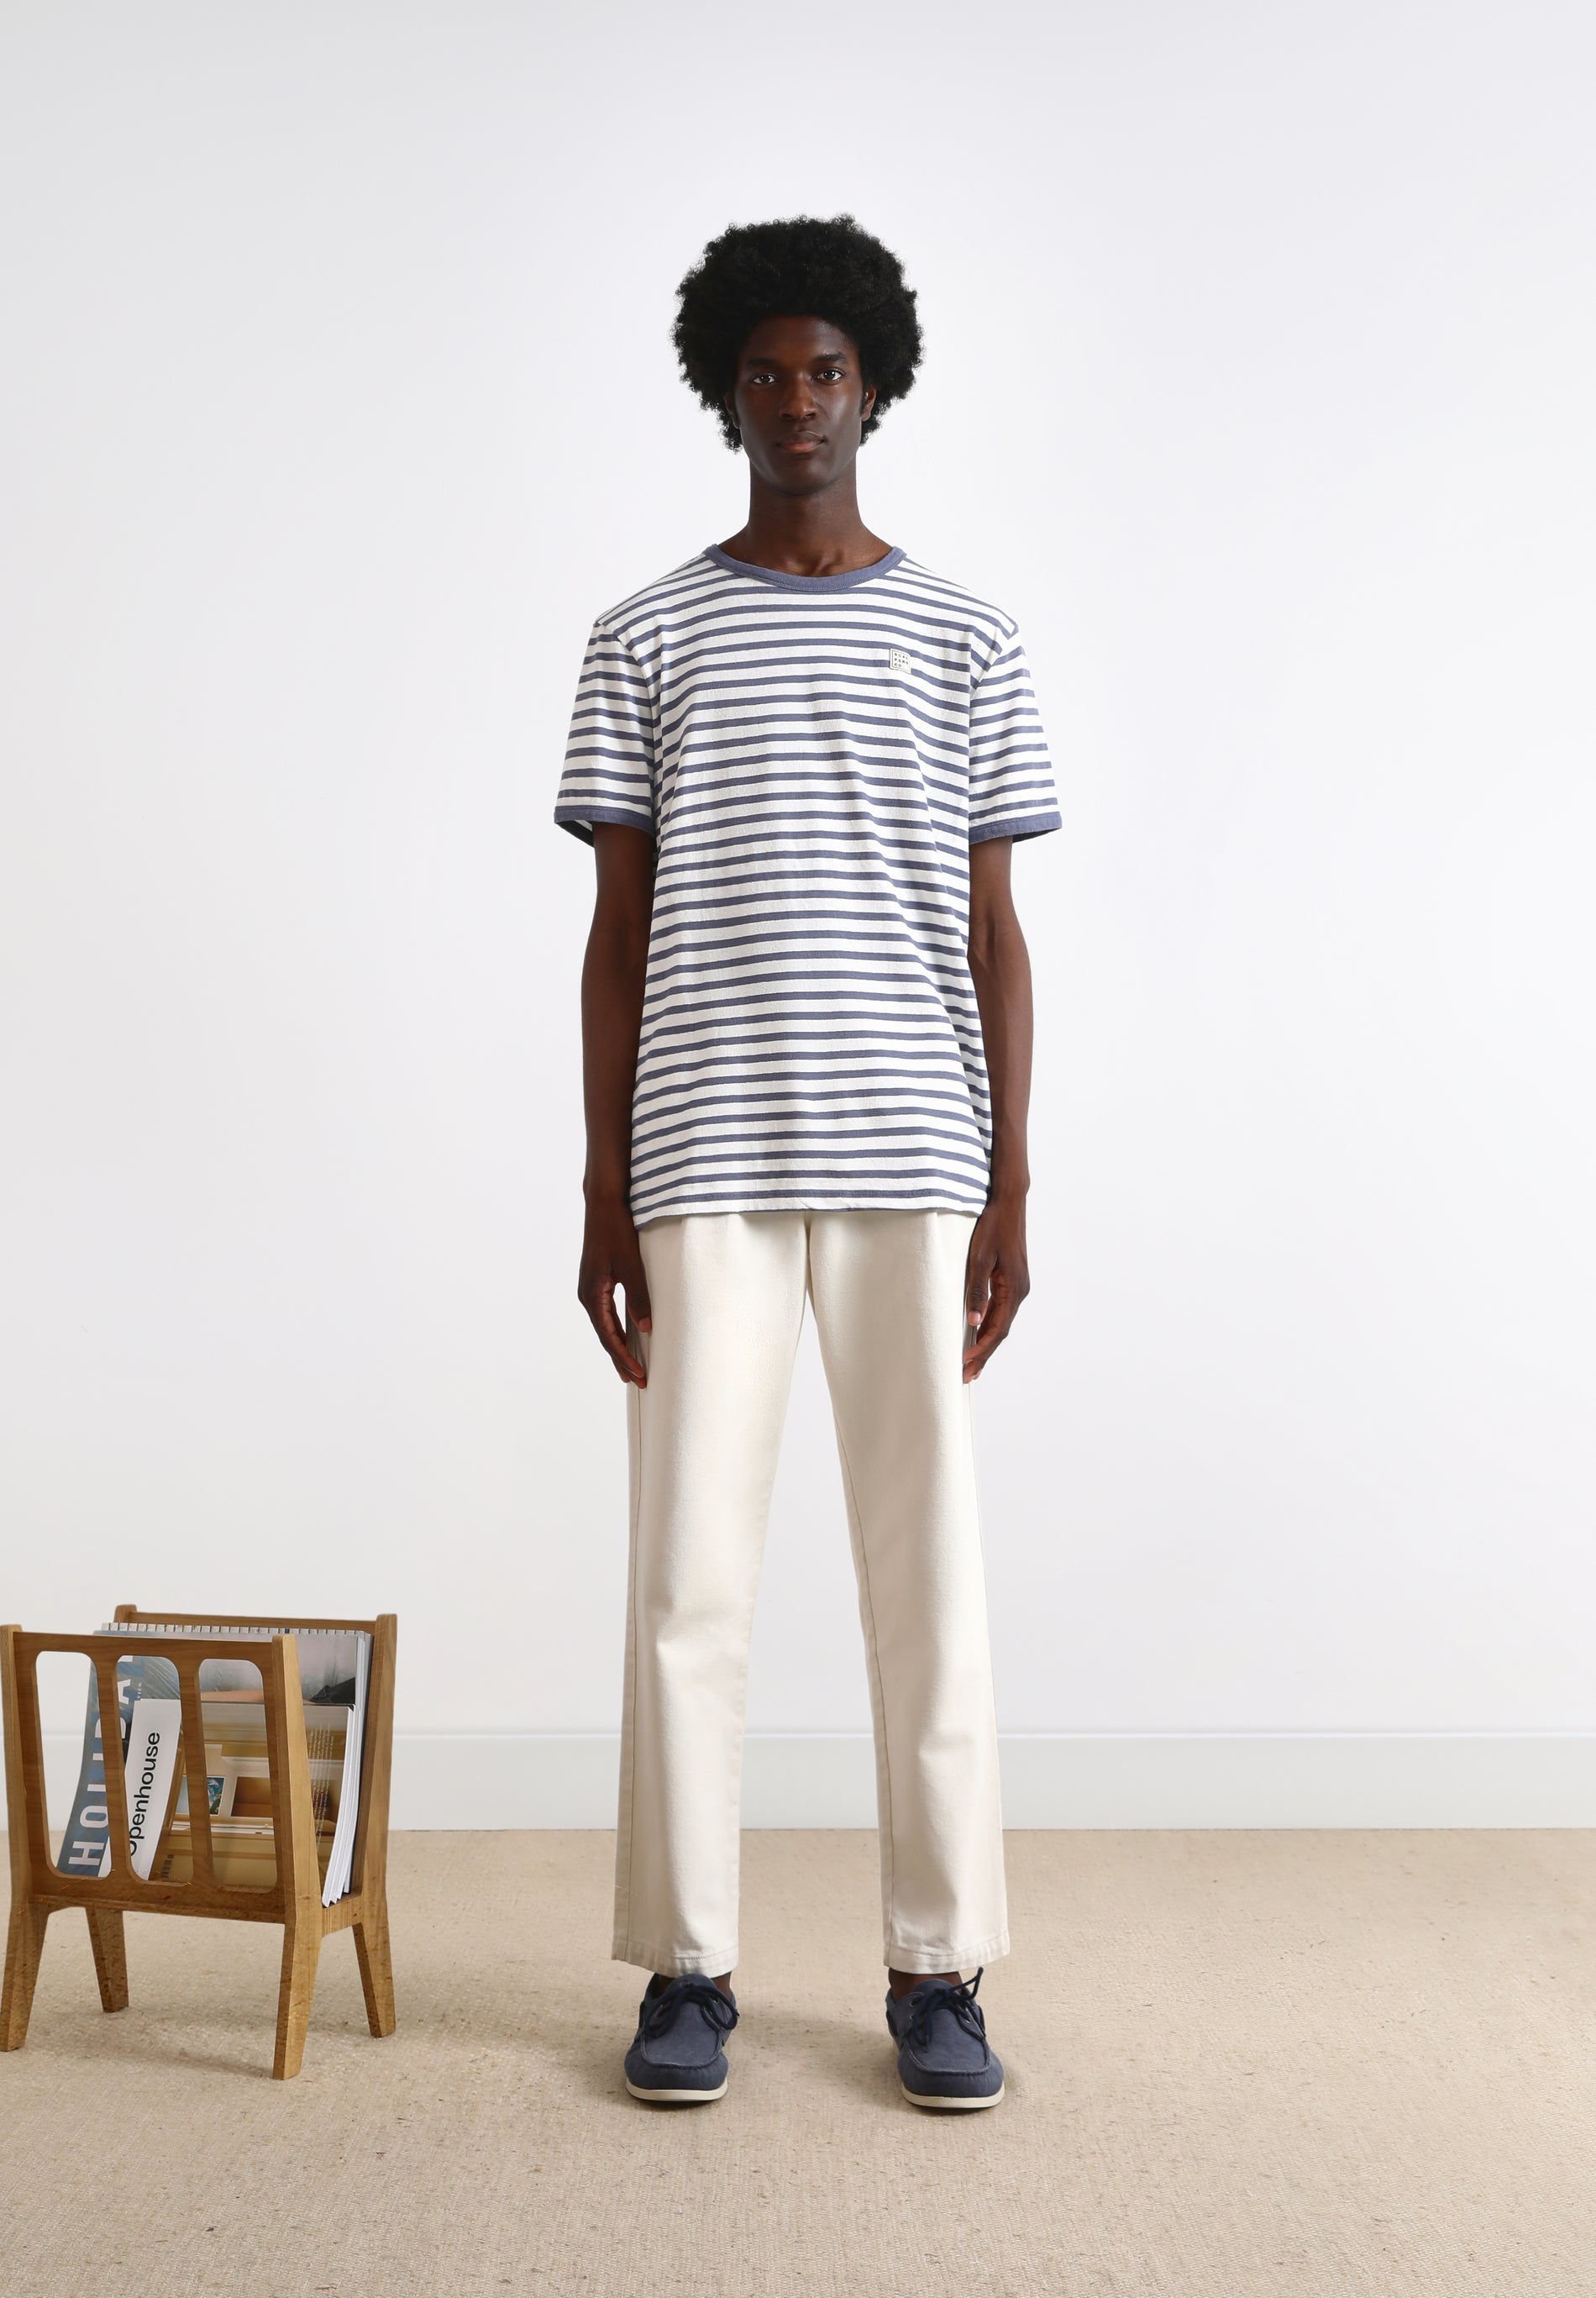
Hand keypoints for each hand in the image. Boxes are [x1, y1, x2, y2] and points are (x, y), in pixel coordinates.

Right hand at [578, 1197, 651, 1385]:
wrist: (603, 1203)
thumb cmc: (615, 1230)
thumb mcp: (630, 1264)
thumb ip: (637, 1296)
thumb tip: (645, 1327)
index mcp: (592, 1295)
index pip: (609, 1337)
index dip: (624, 1358)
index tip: (638, 1376)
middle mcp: (587, 1295)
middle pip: (604, 1336)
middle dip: (621, 1359)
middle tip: (638, 1381)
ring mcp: (591, 1288)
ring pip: (605, 1326)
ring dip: (618, 1347)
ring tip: (631, 1367)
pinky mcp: (597, 1281)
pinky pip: (606, 1314)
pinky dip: (616, 1330)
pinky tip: (627, 1336)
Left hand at [963, 1196, 1029, 1381]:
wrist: (1009, 1203)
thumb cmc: (993, 1227)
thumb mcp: (979, 1258)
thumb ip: (977, 1290)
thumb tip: (972, 1322)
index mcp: (1014, 1288)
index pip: (997, 1329)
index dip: (981, 1349)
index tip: (965, 1364)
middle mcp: (1020, 1291)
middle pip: (1000, 1331)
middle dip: (983, 1354)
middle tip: (967, 1376)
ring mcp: (1017, 1286)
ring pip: (1001, 1322)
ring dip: (985, 1342)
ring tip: (970, 1363)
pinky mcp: (1012, 1280)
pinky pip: (1000, 1310)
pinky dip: (988, 1326)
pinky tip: (976, 1334)